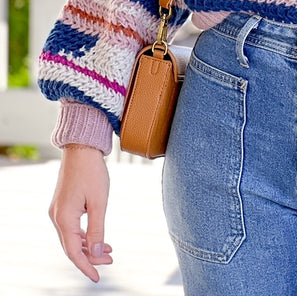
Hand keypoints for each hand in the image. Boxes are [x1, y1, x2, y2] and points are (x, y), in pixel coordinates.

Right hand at [49, 145, 112, 281]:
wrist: (81, 147)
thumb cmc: (92, 171)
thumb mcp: (99, 201)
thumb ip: (97, 228)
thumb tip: (96, 251)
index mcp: (64, 218)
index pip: (73, 252)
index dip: (86, 266)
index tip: (98, 277)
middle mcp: (57, 217)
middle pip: (72, 247)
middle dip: (91, 256)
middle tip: (110, 261)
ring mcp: (58, 211)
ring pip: (72, 238)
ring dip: (89, 246)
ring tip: (108, 251)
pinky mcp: (62, 205)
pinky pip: (72, 227)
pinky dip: (84, 235)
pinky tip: (98, 237)